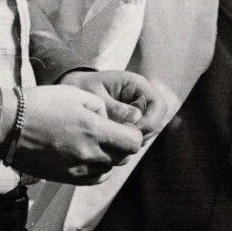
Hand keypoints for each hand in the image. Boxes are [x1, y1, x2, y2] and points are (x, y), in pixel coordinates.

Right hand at [6, 84, 143, 184]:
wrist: (8, 125)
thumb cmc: (41, 104)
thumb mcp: (77, 94)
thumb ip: (103, 108)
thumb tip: (114, 122)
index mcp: (94, 130)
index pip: (133, 142)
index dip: (133, 133)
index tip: (124, 126)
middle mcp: (89, 154)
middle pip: (123, 157)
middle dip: (122, 144)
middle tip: (111, 132)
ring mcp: (77, 169)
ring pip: (109, 168)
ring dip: (108, 156)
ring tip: (94, 142)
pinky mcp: (65, 178)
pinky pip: (93, 178)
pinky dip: (96, 169)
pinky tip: (86, 155)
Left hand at [59, 68, 174, 138]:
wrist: (73, 90)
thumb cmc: (83, 88)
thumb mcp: (94, 94)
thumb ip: (114, 107)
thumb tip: (135, 120)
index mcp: (137, 85)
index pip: (159, 105)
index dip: (149, 122)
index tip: (128, 133)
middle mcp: (142, 98)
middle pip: (157, 122)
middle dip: (141, 135)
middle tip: (118, 142)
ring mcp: (139, 112)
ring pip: (148, 133)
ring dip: (134, 141)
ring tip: (112, 143)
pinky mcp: (132, 124)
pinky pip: (137, 139)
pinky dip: (127, 144)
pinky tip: (111, 145)